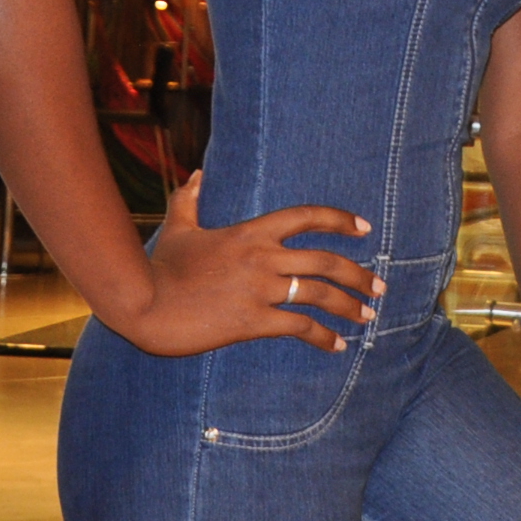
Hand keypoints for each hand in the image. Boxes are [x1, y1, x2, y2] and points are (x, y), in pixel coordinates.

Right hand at [110, 171, 381, 355]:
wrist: (141, 303)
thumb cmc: (159, 267)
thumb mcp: (178, 228)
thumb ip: (190, 199)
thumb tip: (198, 174)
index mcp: (251, 232)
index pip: (307, 217)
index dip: (340, 220)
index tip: (365, 228)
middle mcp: (263, 257)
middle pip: (325, 261)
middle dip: (358, 274)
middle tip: (379, 286)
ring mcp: (259, 289)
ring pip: (319, 294)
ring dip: (349, 306)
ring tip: (369, 316)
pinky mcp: (252, 321)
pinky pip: (299, 327)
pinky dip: (324, 337)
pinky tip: (338, 345)